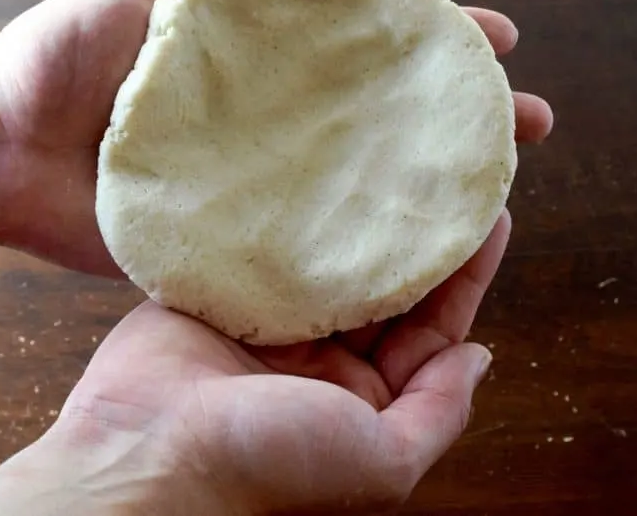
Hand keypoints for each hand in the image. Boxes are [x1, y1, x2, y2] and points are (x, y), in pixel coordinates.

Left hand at [0, 0, 552, 274]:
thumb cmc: (58, 53)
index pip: (369, 45)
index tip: (497, 40)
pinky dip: (360, 258)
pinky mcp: (225, 244)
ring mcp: (254, 186)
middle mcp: (272, 123)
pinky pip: (303, 253)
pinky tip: (416, 262)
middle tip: (530, 126)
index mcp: (262, 60)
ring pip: (359, 189)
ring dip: (431, 192)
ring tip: (498, 195)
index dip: (436, 39)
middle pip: (384, 120)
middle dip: (462, 120)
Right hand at [0, 210, 512, 514]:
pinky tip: (319, 180)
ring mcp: (269, 328)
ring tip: (393, 168)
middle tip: (445, 181)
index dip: (464, 277)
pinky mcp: (220, 296)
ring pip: (329, 266)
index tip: (492, 219)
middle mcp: (319, 365)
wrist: (143, 454)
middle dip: (417, 242)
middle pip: (384, 292)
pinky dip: (295, 221)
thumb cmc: (262, 467)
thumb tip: (480, 360)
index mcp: (361, 403)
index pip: (430, 332)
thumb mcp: (378, 462)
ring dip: (360, 224)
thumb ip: (436, 414)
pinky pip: (268, 253)